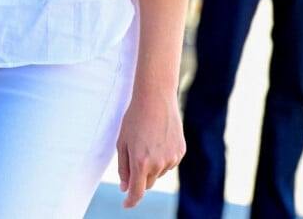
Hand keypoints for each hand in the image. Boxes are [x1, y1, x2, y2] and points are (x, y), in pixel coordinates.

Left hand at [116, 88, 185, 207]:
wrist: (156, 97)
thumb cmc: (135, 118)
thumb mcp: (122, 141)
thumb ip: (123, 168)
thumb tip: (125, 188)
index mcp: (140, 162)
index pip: (137, 192)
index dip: (131, 201)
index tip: (126, 204)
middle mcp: (158, 164)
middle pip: (147, 183)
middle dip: (139, 176)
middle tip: (134, 155)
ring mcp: (172, 158)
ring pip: (158, 173)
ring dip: (151, 165)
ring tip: (147, 140)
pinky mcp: (181, 152)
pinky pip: (169, 163)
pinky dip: (162, 157)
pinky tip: (158, 138)